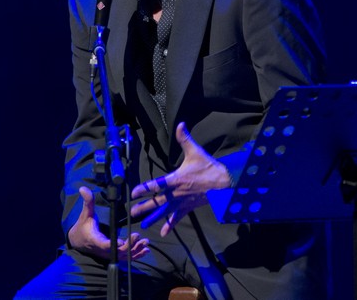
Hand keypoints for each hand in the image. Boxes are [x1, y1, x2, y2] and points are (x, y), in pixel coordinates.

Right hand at [68, 186, 149, 260]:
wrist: (78, 241)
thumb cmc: (83, 226)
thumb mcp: (85, 214)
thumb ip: (87, 202)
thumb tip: (83, 188)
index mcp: (96, 240)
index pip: (104, 244)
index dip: (113, 244)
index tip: (121, 241)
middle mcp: (103, 249)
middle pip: (118, 252)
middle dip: (129, 245)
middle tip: (137, 235)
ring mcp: (109, 254)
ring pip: (124, 256)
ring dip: (136, 250)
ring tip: (145, 242)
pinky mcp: (113, 255)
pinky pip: (126, 258)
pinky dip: (136, 255)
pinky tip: (145, 250)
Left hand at [131, 122, 231, 236]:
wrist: (223, 183)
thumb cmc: (209, 167)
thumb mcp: (196, 152)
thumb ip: (185, 139)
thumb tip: (180, 124)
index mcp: (176, 179)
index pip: (157, 184)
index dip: (144, 189)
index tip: (133, 193)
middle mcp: (176, 193)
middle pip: (157, 201)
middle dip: (144, 207)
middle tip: (132, 212)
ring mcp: (182, 202)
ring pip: (165, 211)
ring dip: (153, 218)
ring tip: (142, 225)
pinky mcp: (188, 207)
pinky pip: (177, 218)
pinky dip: (170, 225)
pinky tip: (163, 233)